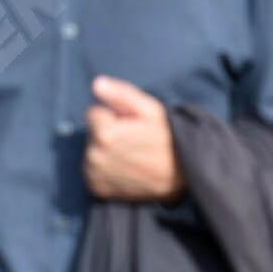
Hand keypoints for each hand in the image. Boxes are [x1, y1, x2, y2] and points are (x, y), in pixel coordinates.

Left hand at [83, 75, 185, 201]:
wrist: (181, 173)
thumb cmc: (167, 136)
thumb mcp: (150, 109)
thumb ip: (121, 94)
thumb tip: (96, 83)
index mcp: (105, 133)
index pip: (94, 113)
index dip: (115, 116)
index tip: (131, 124)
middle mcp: (94, 156)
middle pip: (92, 134)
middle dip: (109, 132)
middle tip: (134, 139)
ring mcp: (95, 174)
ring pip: (92, 152)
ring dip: (105, 151)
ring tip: (131, 155)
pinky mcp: (97, 188)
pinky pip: (93, 171)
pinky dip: (104, 169)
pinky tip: (125, 168)